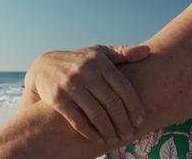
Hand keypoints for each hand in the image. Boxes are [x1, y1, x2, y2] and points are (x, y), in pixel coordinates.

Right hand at [23, 44, 149, 144]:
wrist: (43, 67)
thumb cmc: (78, 61)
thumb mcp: (98, 53)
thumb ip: (122, 53)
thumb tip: (148, 51)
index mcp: (99, 61)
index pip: (123, 87)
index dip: (134, 106)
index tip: (141, 121)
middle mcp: (85, 71)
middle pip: (112, 103)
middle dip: (123, 123)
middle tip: (130, 136)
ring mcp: (70, 85)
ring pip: (96, 114)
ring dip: (109, 131)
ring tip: (116, 140)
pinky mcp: (57, 98)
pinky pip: (78, 120)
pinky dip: (90, 133)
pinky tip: (98, 139)